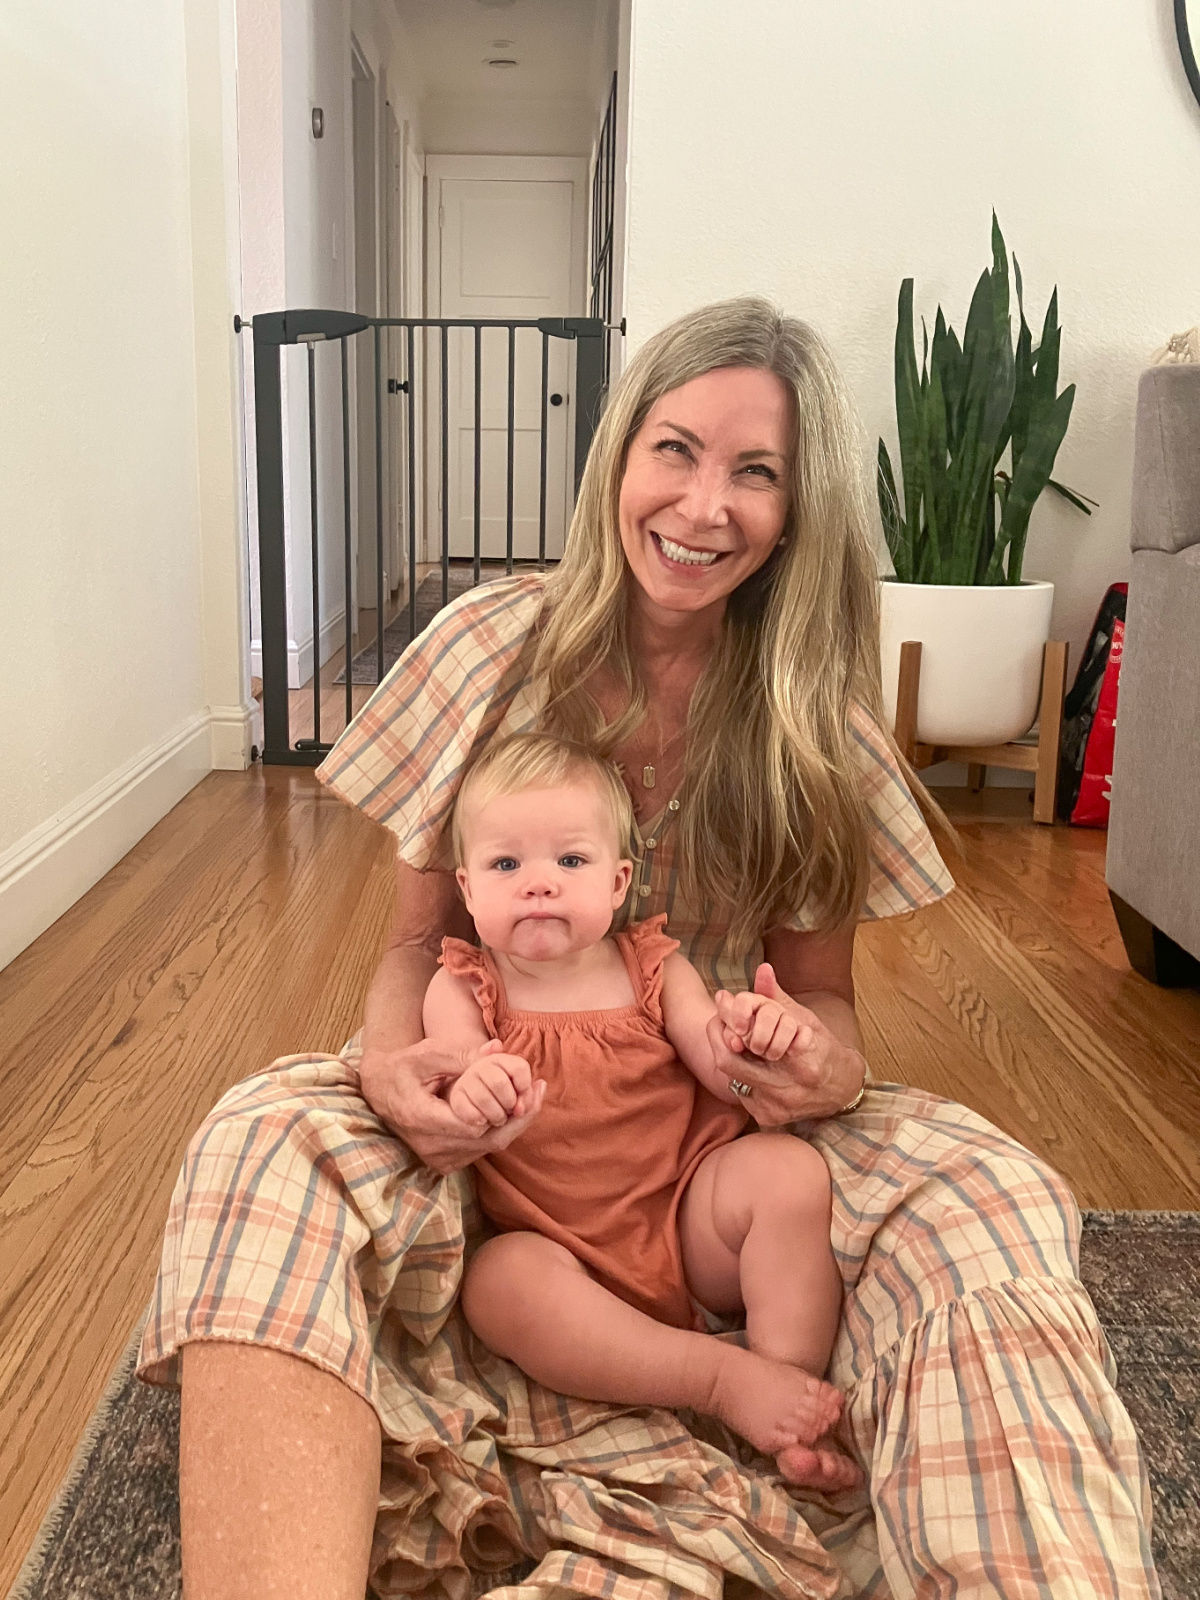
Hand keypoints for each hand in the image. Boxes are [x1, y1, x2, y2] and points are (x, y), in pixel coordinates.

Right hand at [359, 1036, 545, 1174]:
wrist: (379, 1091)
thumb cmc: (403, 1066)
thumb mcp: (427, 1053)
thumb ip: (461, 1055)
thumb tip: (497, 1050)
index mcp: (421, 1118)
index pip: (474, 1123)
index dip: (504, 1107)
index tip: (526, 1087)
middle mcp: (429, 1146)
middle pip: (487, 1139)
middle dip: (518, 1116)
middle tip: (539, 1089)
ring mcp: (437, 1158)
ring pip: (487, 1148)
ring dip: (512, 1123)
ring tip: (532, 1095)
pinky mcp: (444, 1163)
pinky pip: (479, 1150)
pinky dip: (498, 1130)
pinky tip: (512, 1109)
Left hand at [706, 963, 865, 1125]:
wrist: (844, 1089)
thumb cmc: (822, 1048)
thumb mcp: (804, 1018)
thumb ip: (778, 997)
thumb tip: (762, 969)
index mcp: (802, 1061)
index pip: (743, 1042)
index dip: (725, 1027)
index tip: (723, 1014)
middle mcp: (789, 1090)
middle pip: (730, 1064)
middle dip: (721, 1041)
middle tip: (724, 1030)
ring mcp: (776, 1109)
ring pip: (732, 1080)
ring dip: (732, 1061)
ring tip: (739, 1048)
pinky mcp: (769, 1121)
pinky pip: (742, 1096)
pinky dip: (742, 1079)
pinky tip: (752, 1069)